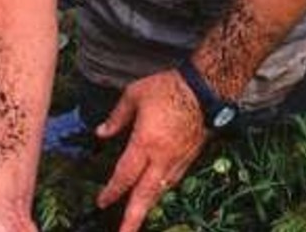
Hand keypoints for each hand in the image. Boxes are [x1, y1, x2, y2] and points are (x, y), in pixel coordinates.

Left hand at [95, 69, 207, 231]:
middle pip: (145, 195)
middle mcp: (162, 157)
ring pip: (161, 190)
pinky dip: (163, 190)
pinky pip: (174, 179)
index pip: (125, 175)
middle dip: (133, 218)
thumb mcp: (135, 95)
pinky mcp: (191, 156)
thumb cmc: (169, 87)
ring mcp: (179, 159)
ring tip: (137, 219)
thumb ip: (117, 117)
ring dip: (148, 205)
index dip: (112, 192)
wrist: (205, 88)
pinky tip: (157, 192)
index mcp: (145, 142)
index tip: (102, 202)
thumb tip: (101, 133)